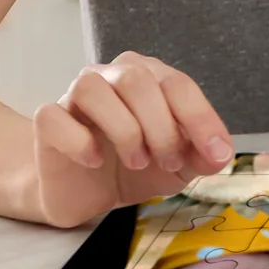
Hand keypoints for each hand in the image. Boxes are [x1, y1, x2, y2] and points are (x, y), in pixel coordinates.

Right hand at [32, 50, 233, 227]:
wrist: (84, 193)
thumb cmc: (135, 166)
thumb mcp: (178, 165)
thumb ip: (201, 155)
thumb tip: (220, 154)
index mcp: (150, 76)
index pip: (178, 84)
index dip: (199, 117)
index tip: (214, 153)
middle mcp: (112, 75)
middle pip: (137, 80)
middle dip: (161, 127)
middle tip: (167, 162)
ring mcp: (75, 95)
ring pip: (94, 88)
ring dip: (124, 129)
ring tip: (137, 160)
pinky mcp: (48, 120)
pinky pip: (55, 117)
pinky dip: (79, 141)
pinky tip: (95, 160)